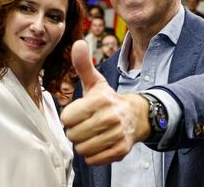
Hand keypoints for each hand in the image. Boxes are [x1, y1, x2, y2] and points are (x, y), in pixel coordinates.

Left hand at [61, 40, 149, 164]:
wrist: (136, 116)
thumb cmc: (108, 99)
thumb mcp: (95, 82)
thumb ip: (83, 65)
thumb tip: (78, 43)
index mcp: (100, 100)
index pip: (67, 118)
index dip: (70, 116)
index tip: (79, 113)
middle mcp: (110, 118)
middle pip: (73, 135)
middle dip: (76, 131)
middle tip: (85, 124)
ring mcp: (116, 135)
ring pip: (82, 149)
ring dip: (83, 143)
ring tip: (92, 133)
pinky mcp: (121, 151)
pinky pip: (93, 159)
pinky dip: (93, 154)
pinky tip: (99, 142)